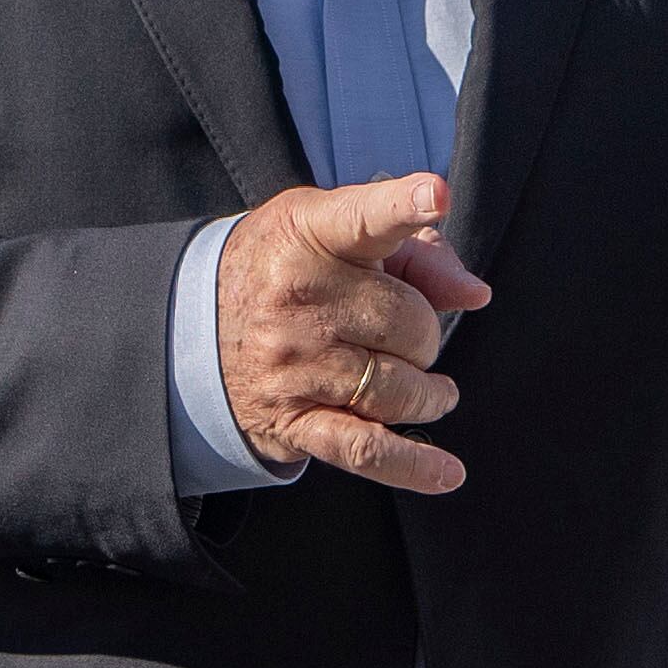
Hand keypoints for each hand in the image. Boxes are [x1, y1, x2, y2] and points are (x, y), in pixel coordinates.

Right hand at [216, 171, 492, 493]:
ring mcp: (292, 364)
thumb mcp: (336, 234)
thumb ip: (417, 251)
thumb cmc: (291, 268)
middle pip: (411, 324)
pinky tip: (448, 473)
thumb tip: (475, 295)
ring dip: (428, 392)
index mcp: (309, 234)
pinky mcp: (292, 421)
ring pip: (400, 388)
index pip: (364, 217)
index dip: (402, 204)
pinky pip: (365, 449)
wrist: (193, 327)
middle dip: (423, 333)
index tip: (434, 194)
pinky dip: (413, 466)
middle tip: (402, 331)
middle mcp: (297, 297)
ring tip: (426, 386)